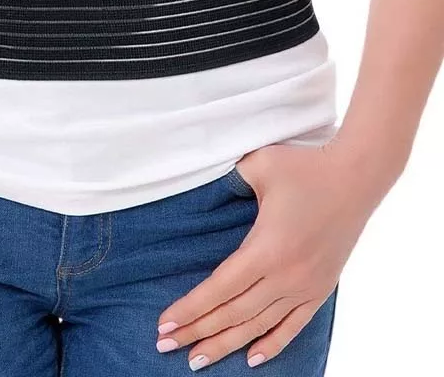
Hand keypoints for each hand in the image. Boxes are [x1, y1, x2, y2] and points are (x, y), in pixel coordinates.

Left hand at [156, 139, 390, 369]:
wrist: (357, 177)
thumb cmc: (304, 166)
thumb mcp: (259, 165)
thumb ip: (228, 180)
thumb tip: (204, 187)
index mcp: (266, 248)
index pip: (219, 289)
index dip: (190, 309)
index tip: (165, 324)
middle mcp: (286, 275)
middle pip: (233, 313)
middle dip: (196, 332)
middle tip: (165, 345)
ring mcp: (306, 285)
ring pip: (259, 325)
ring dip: (226, 344)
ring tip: (197, 360)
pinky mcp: (322, 288)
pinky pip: (293, 325)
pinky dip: (272, 344)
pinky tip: (251, 359)